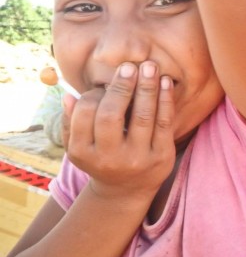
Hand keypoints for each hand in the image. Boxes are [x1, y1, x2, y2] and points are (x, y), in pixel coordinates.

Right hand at [62, 61, 175, 203]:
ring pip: (143, 116)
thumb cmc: (101, 158)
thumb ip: (70, 122)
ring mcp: (138, 158)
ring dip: (147, 87)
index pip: (85, 114)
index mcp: (83, 152)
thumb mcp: (80, 146)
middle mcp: (109, 157)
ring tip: (150, 66)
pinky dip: (165, 99)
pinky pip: (164, 122)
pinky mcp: (161, 156)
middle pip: (111, 115)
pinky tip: (165, 82)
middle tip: (129, 67)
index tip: (103, 85)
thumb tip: (68, 95)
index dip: (94, 94)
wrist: (127, 190)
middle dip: (121, 87)